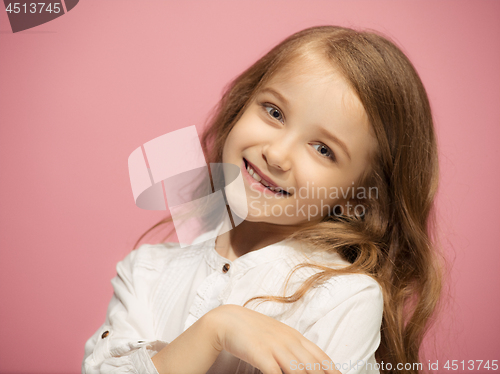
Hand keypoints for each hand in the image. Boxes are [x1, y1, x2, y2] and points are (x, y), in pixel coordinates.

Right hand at [208, 304, 340, 373]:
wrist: (228, 320)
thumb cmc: (253, 330)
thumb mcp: (277, 335)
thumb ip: (292, 346)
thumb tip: (308, 363)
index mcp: (294, 336)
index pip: (320, 355)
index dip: (333, 370)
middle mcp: (288, 340)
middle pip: (313, 365)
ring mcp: (274, 346)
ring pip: (299, 370)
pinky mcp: (260, 353)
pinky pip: (275, 373)